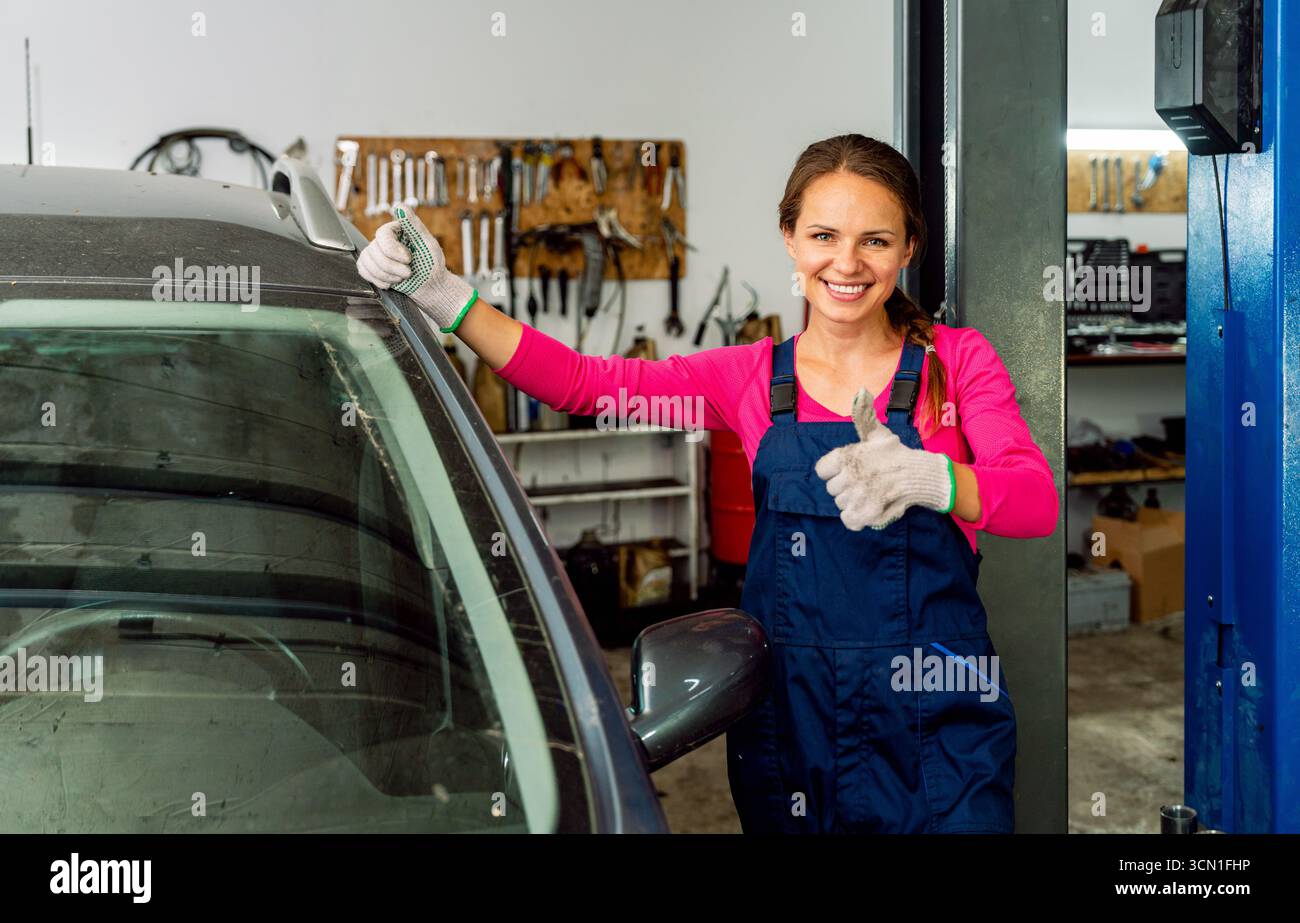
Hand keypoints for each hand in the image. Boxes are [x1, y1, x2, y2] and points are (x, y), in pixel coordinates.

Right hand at [356, 207, 476, 332]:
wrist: (429, 286)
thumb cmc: (432, 265)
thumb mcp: (427, 243)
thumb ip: (413, 225)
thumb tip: (399, 206)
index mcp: (396, 229)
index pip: (382, 234)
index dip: (392, 250)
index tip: (409, 259)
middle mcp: (384, 239)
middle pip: (373, 250)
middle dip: (391, 267)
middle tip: (408, 273)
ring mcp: (376, 252)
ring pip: (366, 261)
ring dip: (386, 275)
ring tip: (401, 278)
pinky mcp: (372, 266)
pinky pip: (363, 270)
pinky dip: (377, 280)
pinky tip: (391, 282)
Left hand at [814, 387, 953, 530]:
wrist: (920, 475)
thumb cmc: (895, 454)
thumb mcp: (877, 433)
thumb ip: (863, 415)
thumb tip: (861, 390)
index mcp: (846, 456)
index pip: (822, 470)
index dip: (834, 471)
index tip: (849, 470)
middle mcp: (849, 476)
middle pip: (832, 489)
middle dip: (846, 486)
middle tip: (865, 481)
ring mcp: (857, 496)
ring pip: (841, 504)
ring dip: (853, 500)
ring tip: (869, 492)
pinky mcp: (866, 513)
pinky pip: (848, 520)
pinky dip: (856, 517)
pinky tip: (867, 508)